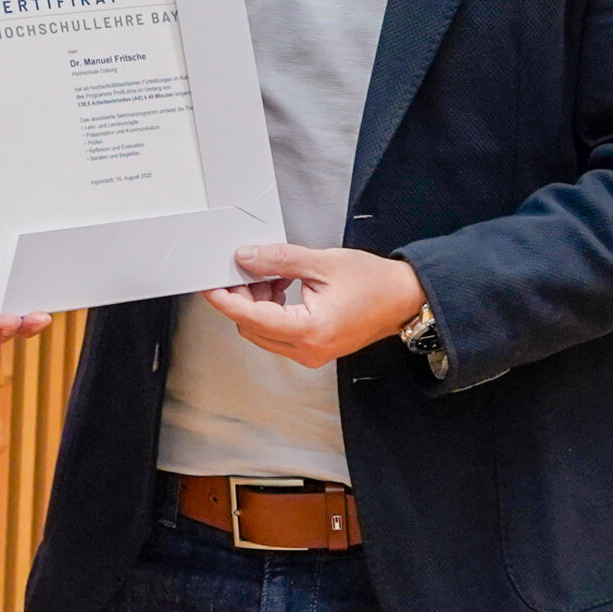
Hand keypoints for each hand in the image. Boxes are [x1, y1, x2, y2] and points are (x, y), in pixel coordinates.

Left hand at [201, 245, 426, 369]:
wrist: (403, 299)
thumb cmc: (373, 283)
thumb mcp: (322, 262)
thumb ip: (279, 260)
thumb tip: (246, 257)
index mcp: (309, 330)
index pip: (250, 317)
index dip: (225, 299)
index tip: (209, 284)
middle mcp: (307, 350)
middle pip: (251, 327)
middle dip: (243, 297)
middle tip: (246, 269)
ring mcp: (310, 354)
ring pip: (262, 331)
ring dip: (257, 303)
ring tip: (274, 275)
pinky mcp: (313, 349)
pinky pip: (278, 333)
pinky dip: (271, 310)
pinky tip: (282, 286)